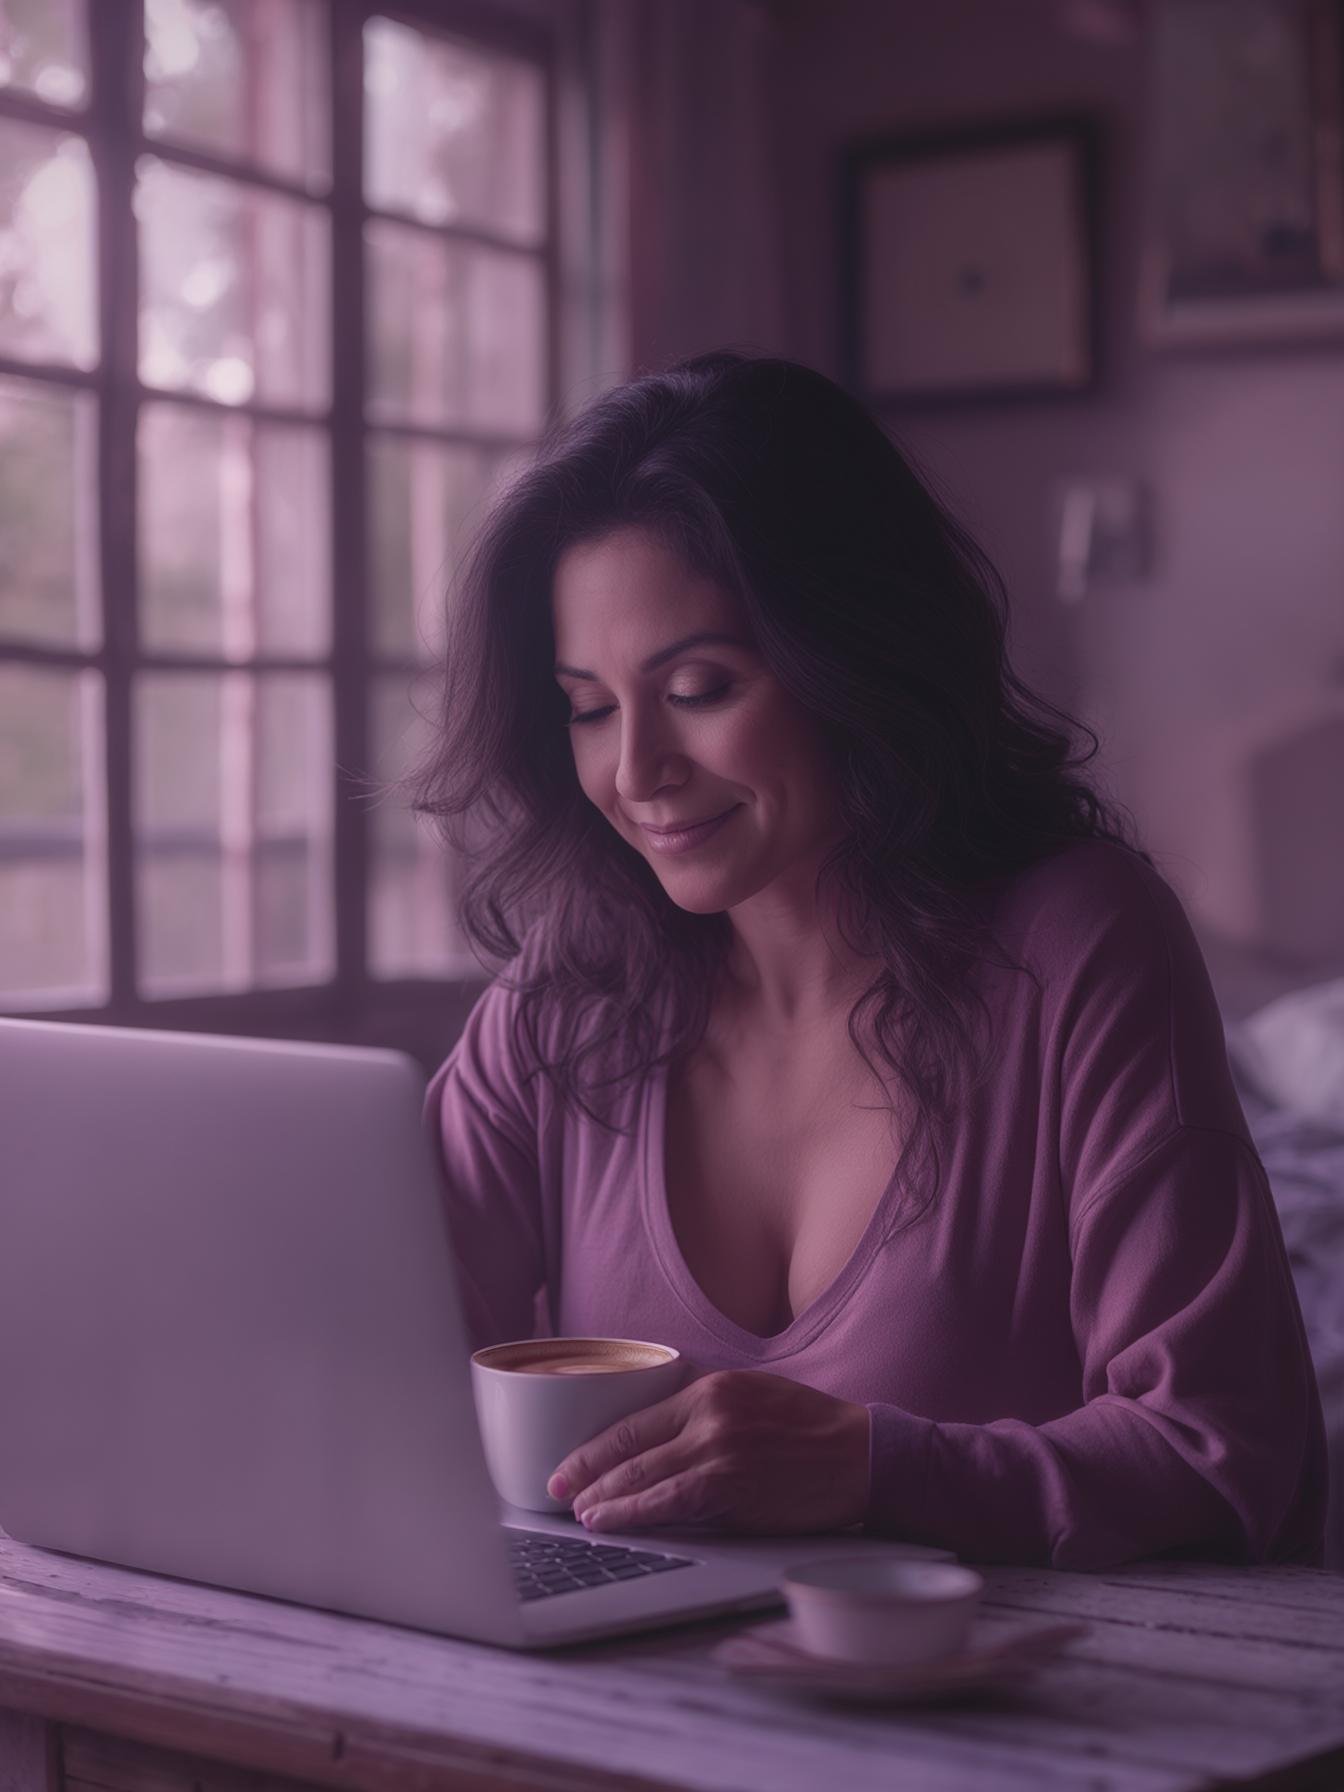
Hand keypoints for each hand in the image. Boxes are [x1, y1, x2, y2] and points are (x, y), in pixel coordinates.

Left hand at [546, 1369, 871, 1534]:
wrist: (859, 1455)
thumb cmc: (808, 1428)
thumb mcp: (751, 1395)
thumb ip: (703, 1410)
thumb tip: (654, 1437)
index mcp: (708, 1388)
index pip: (634, 1420)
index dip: (594, 1446)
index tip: (568, 1463)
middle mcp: (707, 1416)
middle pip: (628, 1448)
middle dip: (584, 1472)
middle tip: (556, 1490)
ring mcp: (717, 1452)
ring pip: (641, 1477)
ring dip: (601, 1497)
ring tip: (578, 1511)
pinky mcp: (729, 1487)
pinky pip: (666, 1504)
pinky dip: (630, 1514)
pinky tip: (609, 1521)